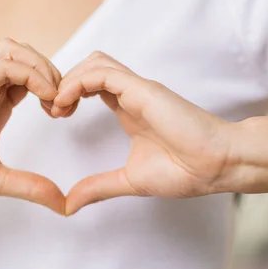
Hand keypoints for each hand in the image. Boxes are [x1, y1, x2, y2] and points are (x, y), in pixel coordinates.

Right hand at [0, 40, 64, 212]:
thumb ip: (31, 187)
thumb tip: (64, 205)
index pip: (33, 80)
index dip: (56, 90)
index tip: (64, 115)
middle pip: (28, 58)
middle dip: (55, 75)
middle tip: (64, 107)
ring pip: (16, 51)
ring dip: (43, 67)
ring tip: (53, 98)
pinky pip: (4, 63)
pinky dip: (30, 73)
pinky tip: (44, 97)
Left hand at [53, 52, 237, 213]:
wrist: (216, 167)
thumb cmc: (184, 171)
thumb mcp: (128, 181)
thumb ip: (98, 188)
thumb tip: (69, 204)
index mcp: (128, 108)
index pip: (91, 85)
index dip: (68, 94)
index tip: (55, 116)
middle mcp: (131, 94)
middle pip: (89, 67)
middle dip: (63, 82)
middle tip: (51, 110)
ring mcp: (137, 89)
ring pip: (94, 63)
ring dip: (68, 80)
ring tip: (57, 107)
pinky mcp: (143, 89)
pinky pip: (103, 72)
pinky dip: (79, 82)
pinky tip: (66, 103)